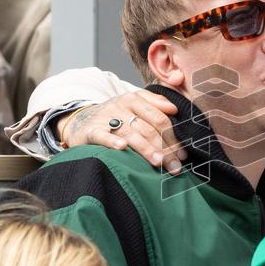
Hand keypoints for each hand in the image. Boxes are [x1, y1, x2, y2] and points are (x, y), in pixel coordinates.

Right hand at [57, 91, 184, 172]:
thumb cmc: (115, 115)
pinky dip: (112, 141)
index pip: (160, 118)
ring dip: (147, 149)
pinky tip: (122, 148)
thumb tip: (174, 109)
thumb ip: (155, 103)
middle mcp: (121, 106)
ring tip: (159, 162)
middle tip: (175, 166)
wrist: (81, 120)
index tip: (183, 154)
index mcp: (134, 99)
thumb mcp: (134, 104)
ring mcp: (106, 118)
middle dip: (165, 149)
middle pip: (149, 129)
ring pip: (131, 134)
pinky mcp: (91, 130)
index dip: (174, 137)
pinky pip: (103, 135)